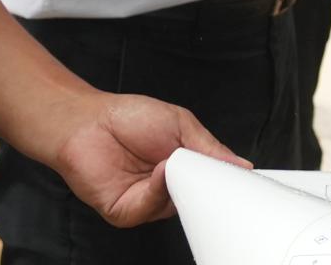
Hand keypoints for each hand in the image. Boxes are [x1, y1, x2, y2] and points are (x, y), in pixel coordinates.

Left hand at [50, 93, 247, 227]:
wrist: (89, 121)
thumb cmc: (131, 118)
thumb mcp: (183, 125)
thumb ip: (211, 149)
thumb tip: (241, 165)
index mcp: (184, 169)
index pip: (211, 183)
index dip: (225, 182)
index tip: (241, 176)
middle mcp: (167, 189)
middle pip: (197, 199)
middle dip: (206, 187)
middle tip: (215, 172)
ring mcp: (146, 202)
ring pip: (175, 207)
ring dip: (179, 185)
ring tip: (178, 161)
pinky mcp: (124, 211)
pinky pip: (149, 209)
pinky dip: (157, 192)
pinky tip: (160, 170)